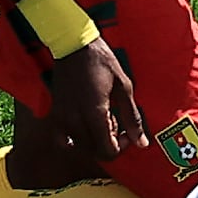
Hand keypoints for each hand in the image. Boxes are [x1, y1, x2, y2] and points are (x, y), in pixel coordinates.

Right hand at [8, 36, 146, 190]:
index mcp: (94, 114)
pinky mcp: (55, 114)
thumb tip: (142, 142)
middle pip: (95, 151)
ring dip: (94, 141)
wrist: (74, 45)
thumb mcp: (123, 87)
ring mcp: (62, 118)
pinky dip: (75, 140)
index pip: (107, 150)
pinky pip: (63, 139)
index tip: (128, 133)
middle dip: (110, 143)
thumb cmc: (101, 61)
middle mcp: (76, 120)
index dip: (121, 147)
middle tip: (117, 125)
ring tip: (102, 121)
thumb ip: (132, 117)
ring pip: (81, 147)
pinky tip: (84, 126)